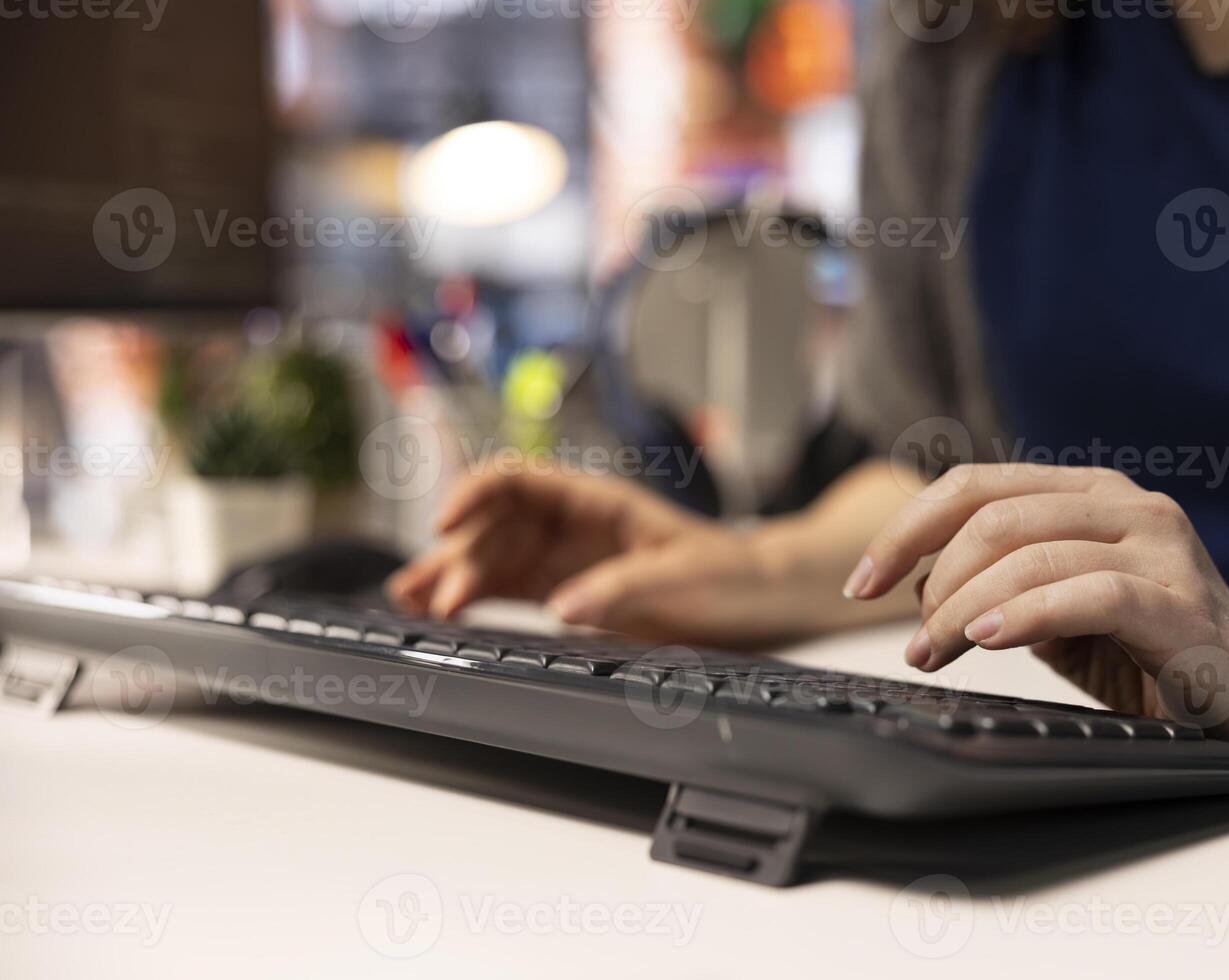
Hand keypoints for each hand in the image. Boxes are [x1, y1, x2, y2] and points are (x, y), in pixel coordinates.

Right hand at [387, 462, 795, 644]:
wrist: (765, 599)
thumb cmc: (732, 573)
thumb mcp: (683, 576)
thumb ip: (623, 589)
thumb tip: (562, 608)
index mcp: (596, 500)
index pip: (518, 482)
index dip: (474, 494)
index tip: (445, 521)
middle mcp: (571, 525)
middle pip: (494, 528)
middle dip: (457, 556)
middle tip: (434, 600)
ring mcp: (565, 560)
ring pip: (492, 560)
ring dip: (452, 578)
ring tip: (409, 604)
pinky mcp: (566, 595)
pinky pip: (508, 593)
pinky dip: (474, 603)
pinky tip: (443, 617)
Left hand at [847, 464, 1228, 752]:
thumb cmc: (1151, 650)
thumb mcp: (1061, 605)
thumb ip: (1003, 580)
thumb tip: (918, 582)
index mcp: (1087, 494)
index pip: (974, 486)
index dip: (906, 529)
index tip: (862, 581)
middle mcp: (1124, 505)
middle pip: (992, 514)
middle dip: (931, 578)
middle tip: (915, 640)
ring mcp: (1158, 548)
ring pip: (1030, 550)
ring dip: (963, 607)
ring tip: (935, 651)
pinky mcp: (1181, 604)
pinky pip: (1088, 592)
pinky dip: (1028, 613)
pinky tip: (990, 639)